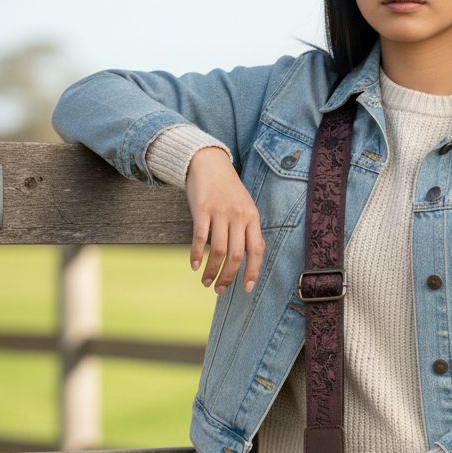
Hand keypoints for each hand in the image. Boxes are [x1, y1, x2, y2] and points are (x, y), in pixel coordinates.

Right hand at [186, 147, 264, 294]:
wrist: (209, 163)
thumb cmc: (228, 189)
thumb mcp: (245, 207)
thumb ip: (249, 230)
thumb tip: (254, 255)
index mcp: (252, 218)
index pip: (257, 250)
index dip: (253, 272)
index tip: (246, 288)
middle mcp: (238, 216)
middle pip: (236, 255)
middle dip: (228, 277)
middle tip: (219, 289)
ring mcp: (220, 212)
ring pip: (218, 251)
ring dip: (211, 270)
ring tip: (206, 281)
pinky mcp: (202, 209)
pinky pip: (200, 238)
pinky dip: (197, 255)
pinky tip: (194, 265)